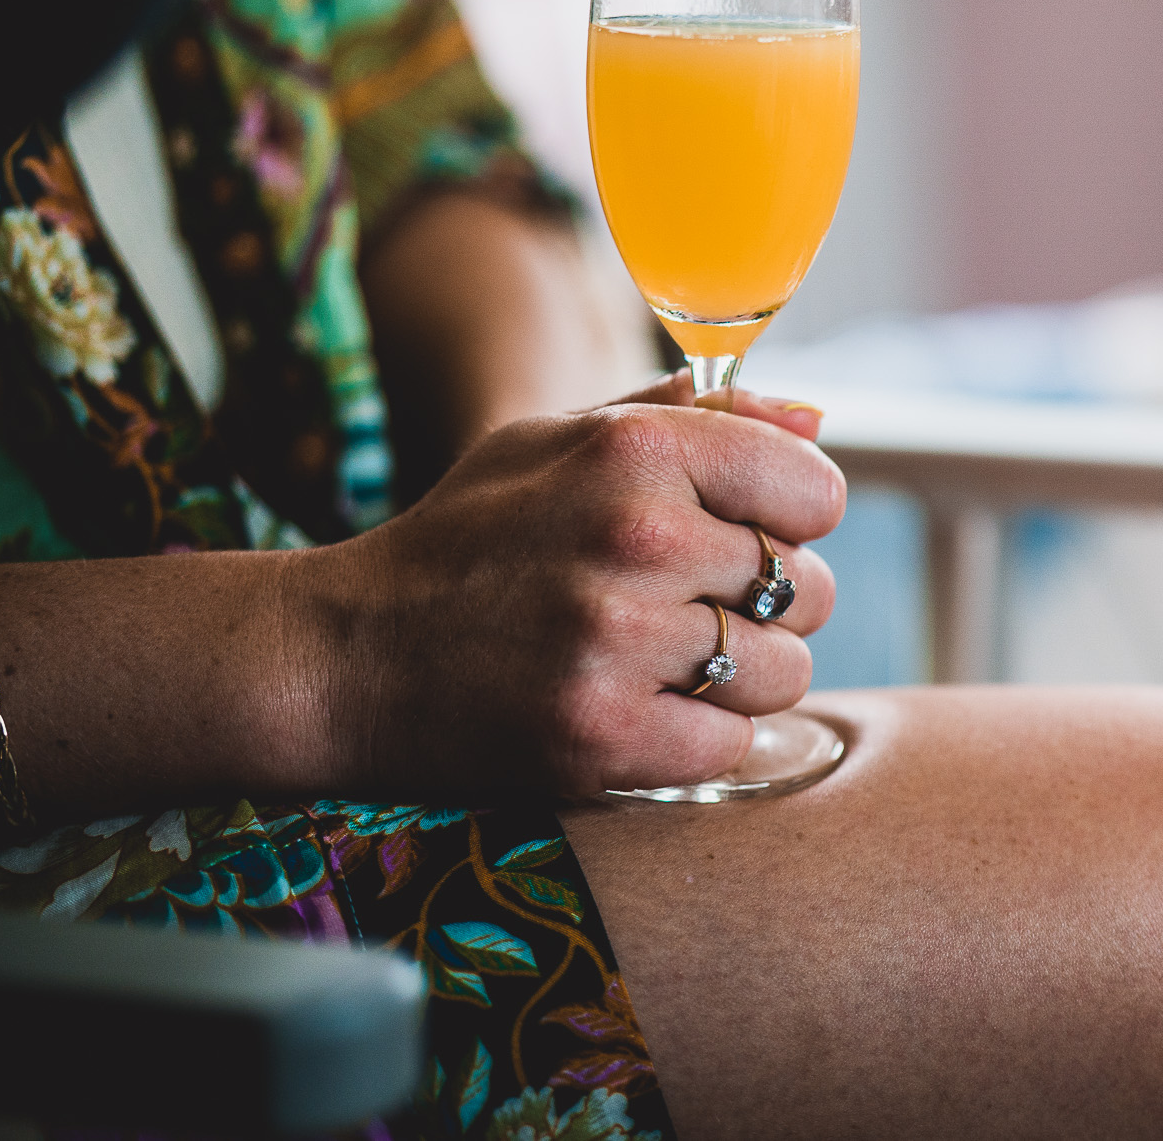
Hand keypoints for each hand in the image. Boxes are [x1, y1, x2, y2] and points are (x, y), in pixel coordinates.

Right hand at [303, 375, 843, 796]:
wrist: (345, 656)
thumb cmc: (469, 539)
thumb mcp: (562, 441)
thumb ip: (697, 418)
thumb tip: (815, 424)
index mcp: (637, 452)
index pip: (816, 492)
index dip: (790, 519)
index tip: (741, 535)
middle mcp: (638, 538)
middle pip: (808, 588)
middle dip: (767, 604)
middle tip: (688, 608)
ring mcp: (620, 641)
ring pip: (784, 672)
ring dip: (742, 678)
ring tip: (665, 661)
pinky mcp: (605, 736)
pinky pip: (733, 743)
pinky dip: (700, 738)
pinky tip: (642, 709)